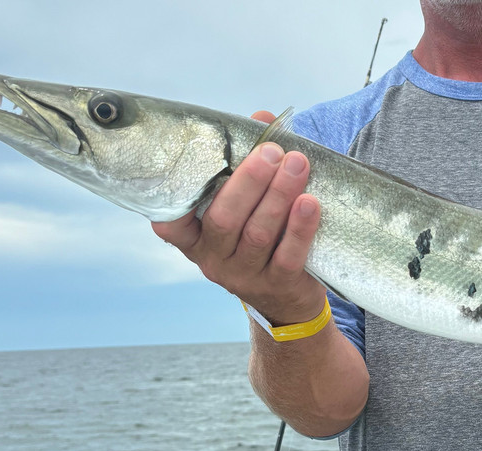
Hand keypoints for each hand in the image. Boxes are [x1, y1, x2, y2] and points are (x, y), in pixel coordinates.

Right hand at [152, 111, 323, 325]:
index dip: (175, 198)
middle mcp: (214, 259)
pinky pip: (287, 256)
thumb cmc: (266, 237)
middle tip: (272, 151)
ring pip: (257, 233)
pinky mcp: (276, 285)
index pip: (171, 223)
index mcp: (196, 238)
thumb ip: (250, 162)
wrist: (290, 298)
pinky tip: (310, 203)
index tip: (192, 162)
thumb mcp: (251, 204)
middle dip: (249, 181)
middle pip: (224, 218)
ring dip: (278, 196)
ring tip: (297, 165)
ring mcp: (244, 276)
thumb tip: (263, 120)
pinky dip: (299, 228)